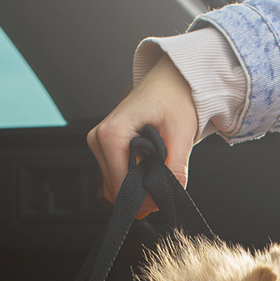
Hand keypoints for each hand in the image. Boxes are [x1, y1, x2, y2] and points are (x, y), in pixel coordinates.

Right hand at [87, 53, 198, 217]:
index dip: (144, 199)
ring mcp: (98, 142)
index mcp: (112, 133)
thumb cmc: (174, 99)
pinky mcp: (103, 146)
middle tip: (167, 182)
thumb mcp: (182, 132)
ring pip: (115, 185)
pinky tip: (150, 164)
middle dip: (142, 194)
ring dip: (138, 186)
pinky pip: (116, 175)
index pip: (120, 185)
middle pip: (115, 188)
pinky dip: (134, 179)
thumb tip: (173, 193)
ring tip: (159, 166)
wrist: (169, 81)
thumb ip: (177, 166)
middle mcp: (98, 138)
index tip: (164, 200)